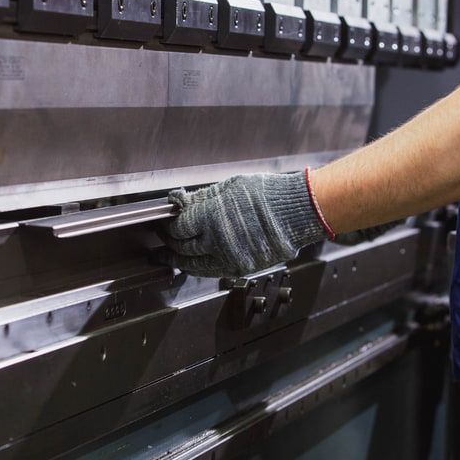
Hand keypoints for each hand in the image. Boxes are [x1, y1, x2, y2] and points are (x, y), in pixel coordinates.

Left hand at [156, 172, 326, 277]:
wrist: (297, 212)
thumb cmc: (266, 195)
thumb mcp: (229, 188)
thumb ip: (201, 199)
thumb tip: (179, 202)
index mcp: (212, 218)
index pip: (179, 228)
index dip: (167, 226)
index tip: (164, 222)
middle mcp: (218, 241)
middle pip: (183, 247)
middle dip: (169, 242)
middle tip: (163, 238)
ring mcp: (230, 258)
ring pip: (194, 265)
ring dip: (179, 261)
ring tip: (169, 256)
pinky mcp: (241, 268)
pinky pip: (212, 271)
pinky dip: (199, 268)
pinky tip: (193, 262)